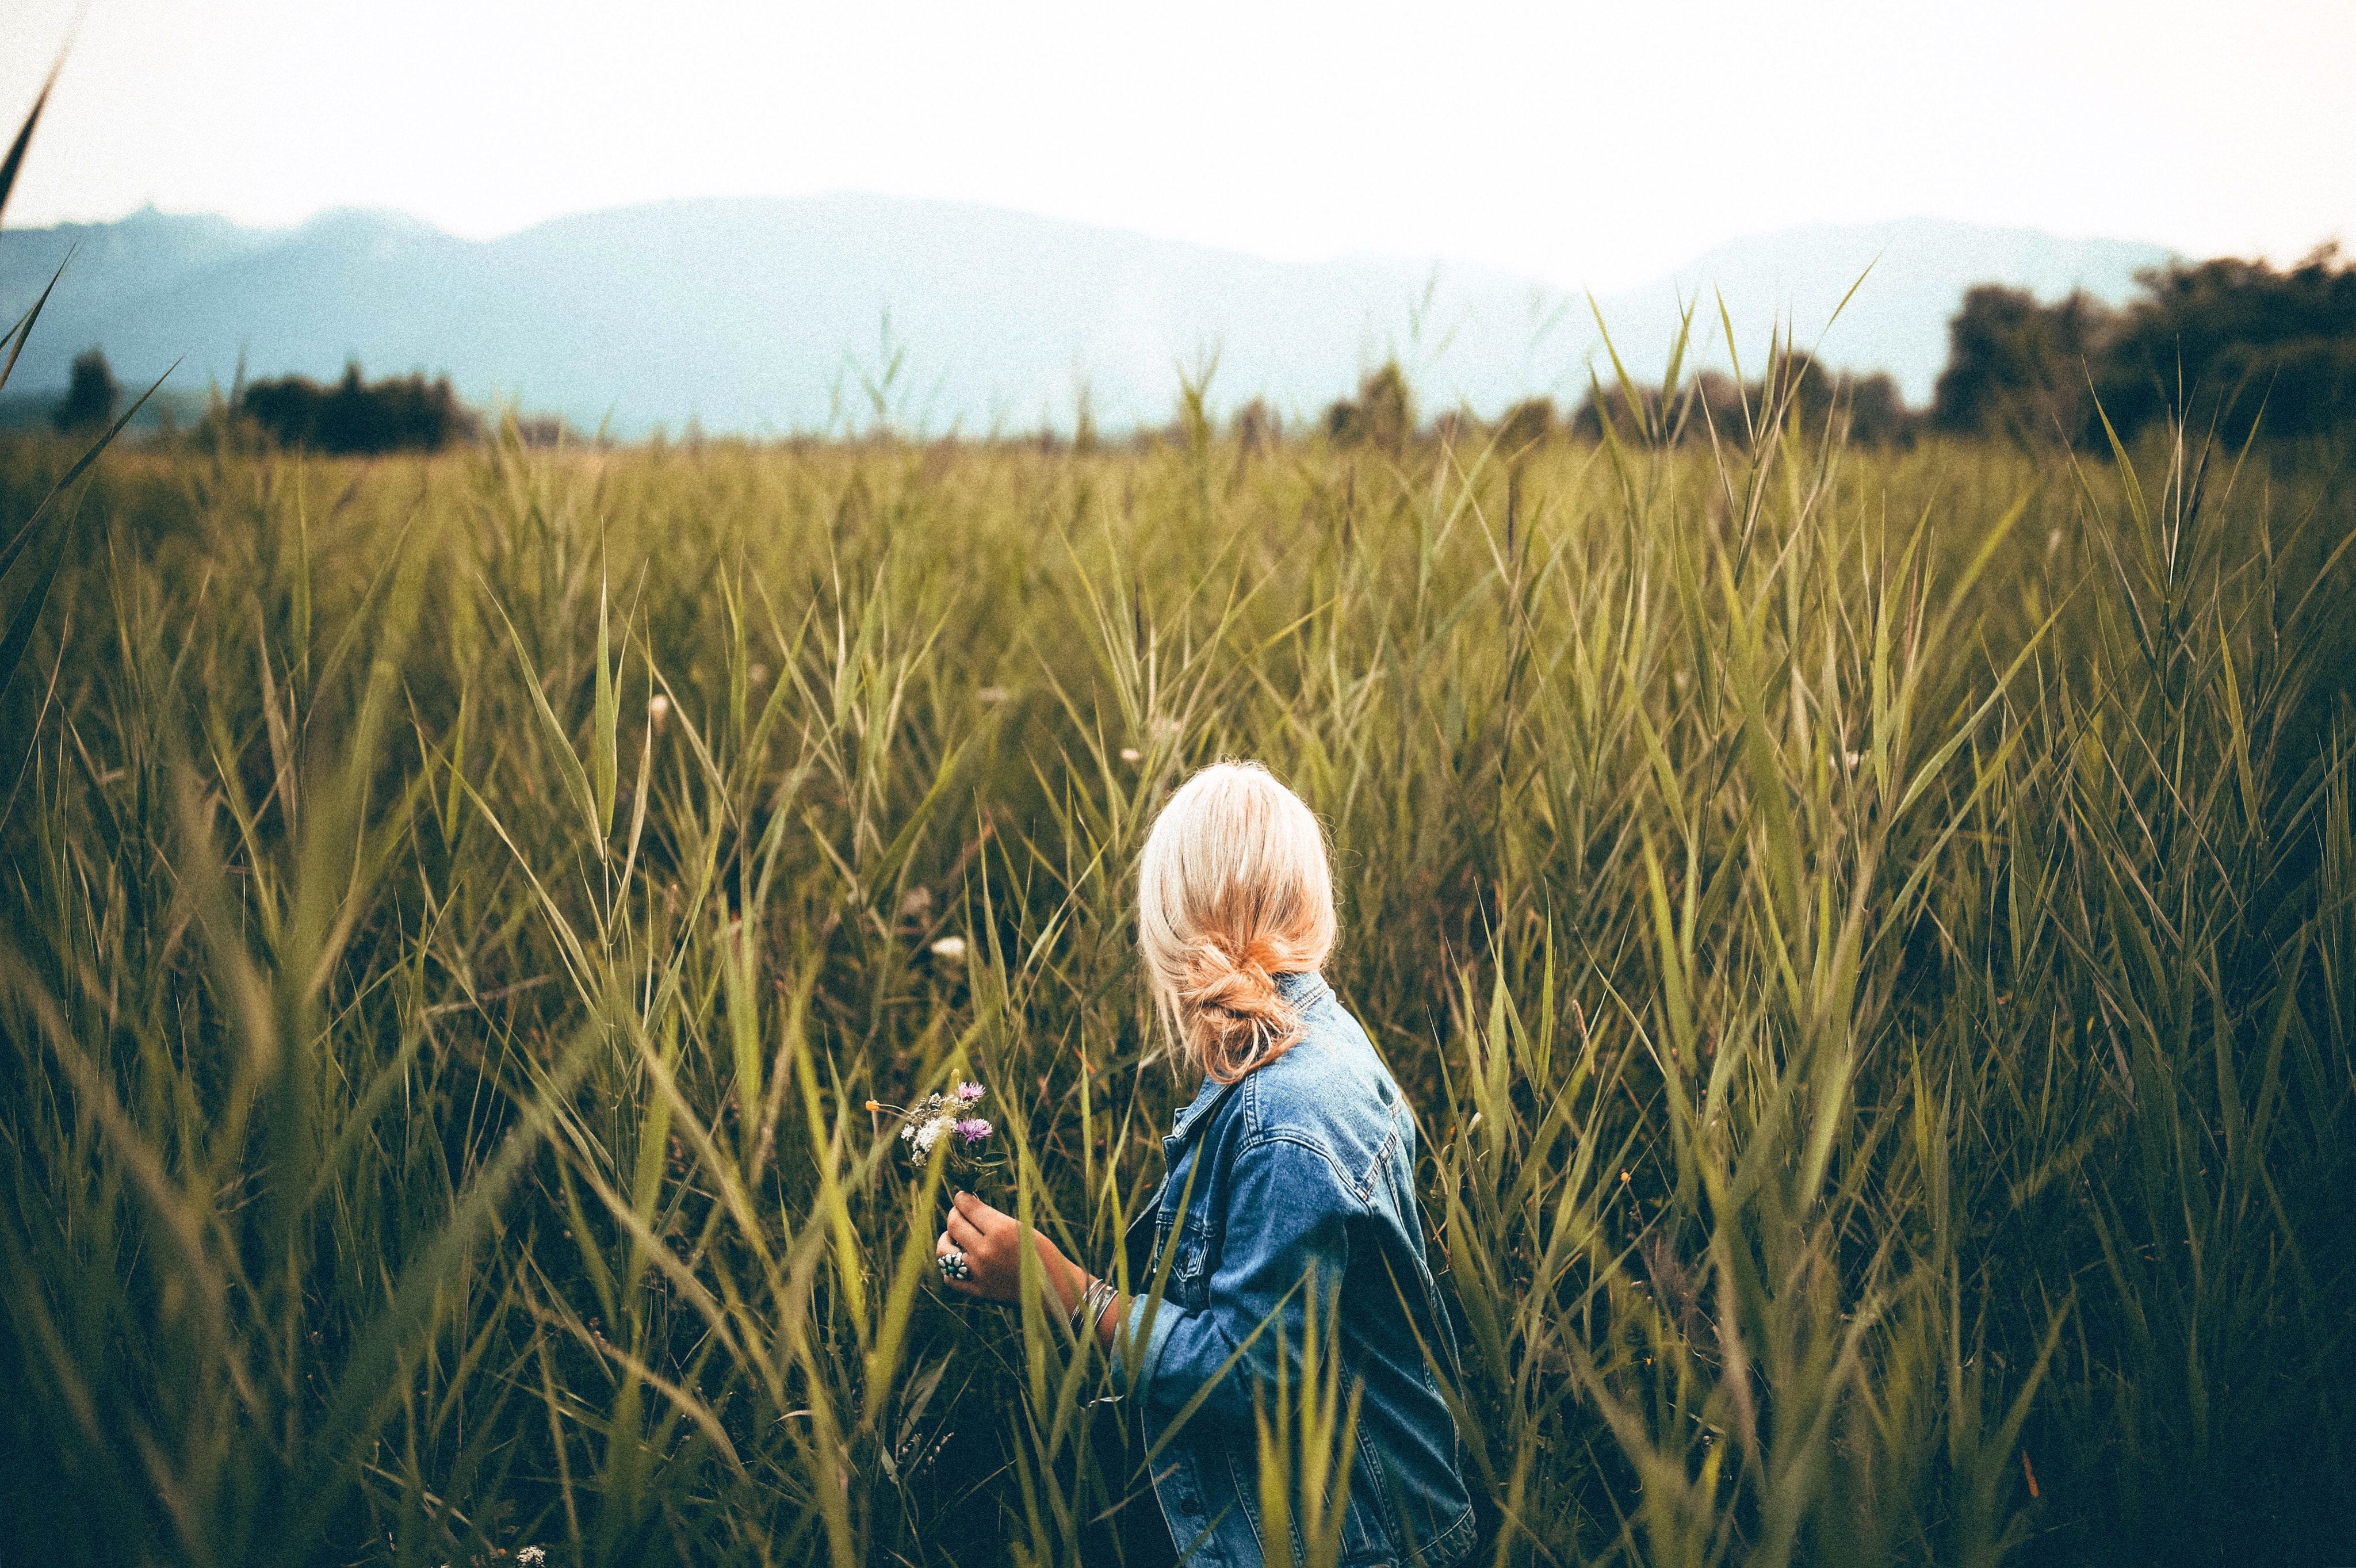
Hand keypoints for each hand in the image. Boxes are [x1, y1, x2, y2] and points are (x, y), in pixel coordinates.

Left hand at [936, 1191, 1087, 1315]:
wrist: (1054, 1290)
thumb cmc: (1043, 1254)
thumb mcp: (1023, 1227)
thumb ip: (994, 1219)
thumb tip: (970, 1207)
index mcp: (1001, 1230)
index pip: (968, 1207)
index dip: (962, 1198)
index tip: (962, 1197)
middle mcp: (986, 1251)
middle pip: (954, 1225)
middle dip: (954, 1214)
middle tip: (959, 1213)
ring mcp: (979, 1273)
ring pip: (944, 1251)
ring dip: (946, 1239)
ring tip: (955, 1237)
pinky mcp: (978, 1291)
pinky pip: (950, 1278)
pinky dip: (950, 1267)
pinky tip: (958, 1260)